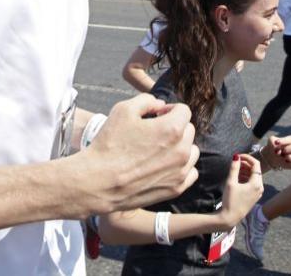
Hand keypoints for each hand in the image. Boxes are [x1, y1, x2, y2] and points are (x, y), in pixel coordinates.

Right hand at [82, 94, 199, 213]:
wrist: (99, 182)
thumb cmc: (109, 144)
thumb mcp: (123, 110)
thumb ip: (146, 100)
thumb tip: (159, 104)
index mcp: (172, 129)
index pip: (183, 111)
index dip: (169, 109)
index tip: (157, 115)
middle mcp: (181, 151)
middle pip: (188, 130)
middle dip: (174, 127)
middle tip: (154, 132)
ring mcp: (180, 171)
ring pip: (191, 151)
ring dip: (180, 147)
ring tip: (158, 150)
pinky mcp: (176, 188)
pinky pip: (190, 172)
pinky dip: (180, 167)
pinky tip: (163, 166)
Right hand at [218, 154, 262, 228]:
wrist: (231, 217)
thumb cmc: (231, 200)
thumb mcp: (231, 182)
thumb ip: (234, 168)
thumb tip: (236, 156)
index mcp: (256, 183)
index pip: (255, 164)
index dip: (247, 157)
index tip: (238, 156)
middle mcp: (260, 187)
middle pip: (255, 170)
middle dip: (245, 164)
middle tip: (235, 163)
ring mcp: (258, 193)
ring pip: (254, 176)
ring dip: (245, 171)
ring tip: (235, 170)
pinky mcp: (254, 196)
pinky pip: (252, 183)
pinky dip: (246, 178)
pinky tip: (237, 178)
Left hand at [263, 135, 290, 169]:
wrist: (272, 156)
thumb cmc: (274, 147)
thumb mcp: (271, 142)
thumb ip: (274, 143)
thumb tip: (279, 152)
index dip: (285, 141)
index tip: (276, 142)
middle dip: (289, 149)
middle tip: (282, 151)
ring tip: (284, 157)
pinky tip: (285, 162)